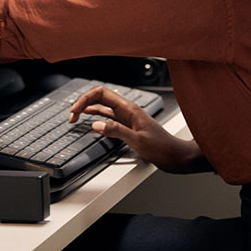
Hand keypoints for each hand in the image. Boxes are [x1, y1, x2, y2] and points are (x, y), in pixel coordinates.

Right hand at [69, 86, 211, 173]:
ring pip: (102, 107)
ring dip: (87, 109)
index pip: (101, 93)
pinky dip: (96, 117)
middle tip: (71, 116)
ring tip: (75, 117)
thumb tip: (96, 124)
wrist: (178, 157)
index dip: (85, 99)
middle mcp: (126, 110)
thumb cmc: (164, 149)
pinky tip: (90, 121)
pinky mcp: (128, 126)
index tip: (75, 111)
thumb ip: (116, 131)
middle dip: (83, 103)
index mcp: (129, 108)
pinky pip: (108, 117)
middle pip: (99, 97)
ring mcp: (127, 118)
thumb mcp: (138, 141)